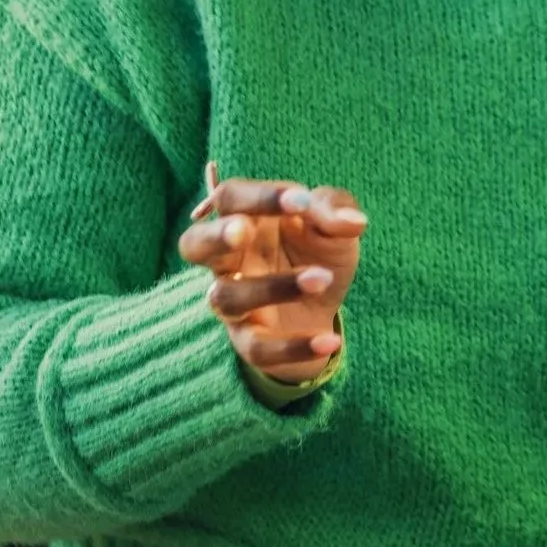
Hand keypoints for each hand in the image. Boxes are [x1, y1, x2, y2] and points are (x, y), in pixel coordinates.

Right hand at [179, 174, 364, 384]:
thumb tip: (353, 221)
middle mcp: (227, 260)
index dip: (261, 197)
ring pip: (226, 297)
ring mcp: (233, 302)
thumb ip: (337, 212)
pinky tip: (330, 340)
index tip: (301, 202)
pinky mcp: (248, 341)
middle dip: (215, 236)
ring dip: (272, 287)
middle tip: (244, 230)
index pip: (232, 197)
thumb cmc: (317, 252)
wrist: (325, 307)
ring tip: (321, 278)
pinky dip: (294, 348)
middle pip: (193, 244)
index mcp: (243, 219)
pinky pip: (257, 348)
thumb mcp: (333, 226)